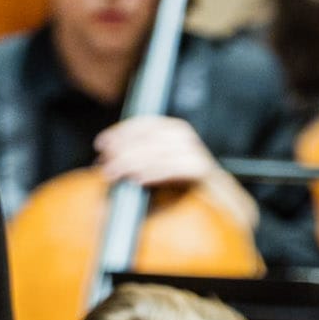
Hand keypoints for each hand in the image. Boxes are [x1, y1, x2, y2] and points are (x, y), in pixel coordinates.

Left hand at [94, 116, 219, 189]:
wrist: (217, 194)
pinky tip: (139, 180)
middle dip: (121, 153)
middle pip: (146, 139)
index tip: (101, 145)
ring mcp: (193, 149)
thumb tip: (107, 157)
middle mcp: (182, 134)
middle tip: (104, 167)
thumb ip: (138, 156)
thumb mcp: (157, 162)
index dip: (119, 133)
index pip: (142, 125)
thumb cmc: (182, 180)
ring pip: (156, 153)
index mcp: (172, 128)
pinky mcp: (200, 168)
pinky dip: (154, 174)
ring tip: (116, 175)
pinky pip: (172, 169)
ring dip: (132, 164)